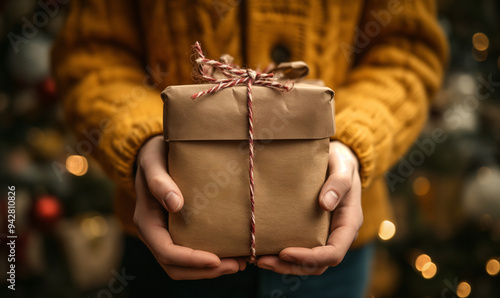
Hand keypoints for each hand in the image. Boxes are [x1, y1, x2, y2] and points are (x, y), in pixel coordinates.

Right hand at [133, 135, 245, 279]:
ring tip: (239, 263)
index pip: (166, 251)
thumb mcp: (152, 162)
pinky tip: (232, 253)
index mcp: (146, 221)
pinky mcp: (178, 231)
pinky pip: (191, 253)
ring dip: (210, 270)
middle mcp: (155, 233)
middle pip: (175, 267)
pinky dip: (210, 259)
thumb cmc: (153, 155)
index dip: (190, 260)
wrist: (153, 153)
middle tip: (236, 265)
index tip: (216, 259)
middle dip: (204, 271)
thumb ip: (159, 182)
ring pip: (184, 266)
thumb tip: (175, 204)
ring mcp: (165, 234)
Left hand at [257, 141, 362, 274]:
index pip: (334, 252)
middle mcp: (337, 234)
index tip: (285, 252)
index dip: (310, 257)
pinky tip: (263, 250)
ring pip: (308, 263)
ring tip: (259, 260)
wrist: (337, 159)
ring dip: (284, 265)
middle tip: (263, 261)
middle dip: (291, 266)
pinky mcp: (311, 231)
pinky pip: (300, 250)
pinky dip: (282, 255)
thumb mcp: (342, 168)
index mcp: (348, 223)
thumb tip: (325, 204)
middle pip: (318, 264)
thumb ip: (338, 184)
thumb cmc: (340, 162)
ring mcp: (325, 234)